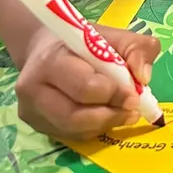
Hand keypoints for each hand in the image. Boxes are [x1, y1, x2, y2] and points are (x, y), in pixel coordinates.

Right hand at [15, 25, 158, 139]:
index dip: (113, 94)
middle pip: (74, 116)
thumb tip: (143, 77)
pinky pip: (68, 136)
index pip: (84, 86)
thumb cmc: (82, 42)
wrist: (45, 48)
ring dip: (104, 126)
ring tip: (124, 115)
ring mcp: (30, 110)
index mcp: (51, 60)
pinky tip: (105, 117)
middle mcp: (33, 88)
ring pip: (72, 131)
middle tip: (132, 111)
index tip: (134, 95)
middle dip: (109, 115)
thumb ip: (137, 49)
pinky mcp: (34, 125)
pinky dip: (93, 131)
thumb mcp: (114, 35)